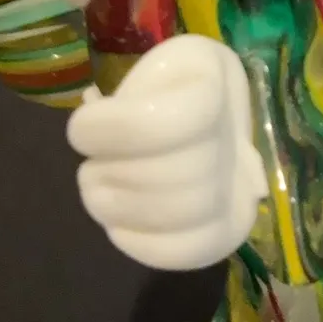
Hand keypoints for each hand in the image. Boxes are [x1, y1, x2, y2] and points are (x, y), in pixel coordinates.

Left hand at [66, 36, 266, 271]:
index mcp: (210, 72)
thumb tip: (93, 114)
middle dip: (113, 175)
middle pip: (174, 172)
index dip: (108, 132)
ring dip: (121, 208)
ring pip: (182, 212)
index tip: (82, 128)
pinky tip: (117, 226)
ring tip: (98, 193)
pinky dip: (141, 243)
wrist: (203, 120)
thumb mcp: (139, 71)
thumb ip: (121, 95)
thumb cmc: (156, 90)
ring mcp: (240, 185)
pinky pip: (189, 250)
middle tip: (90, 170)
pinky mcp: (230, 230)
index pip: (164, 121)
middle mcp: (237, 129)